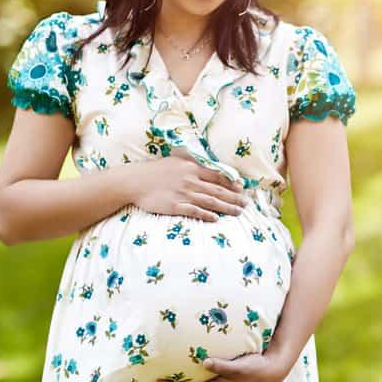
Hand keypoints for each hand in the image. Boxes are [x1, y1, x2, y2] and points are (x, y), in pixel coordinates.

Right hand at [128, 146, 249, 220]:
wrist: (134, 181)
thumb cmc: (156, 171)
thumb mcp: (176, 162)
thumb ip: (193, 165)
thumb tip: (209, 168)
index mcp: (192, 168)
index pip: (218, 176)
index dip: (232, 183)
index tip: (243, 189)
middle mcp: (190, 180)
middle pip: (218, 190)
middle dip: (235, 198)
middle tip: (247, 204)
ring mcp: (183, 194)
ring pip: (210, 201)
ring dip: (226, 207)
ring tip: (238, 212)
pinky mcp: (175, 206)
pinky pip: (194, 211)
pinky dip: (206, 215)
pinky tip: (216, 219)